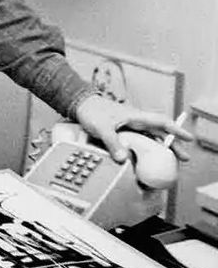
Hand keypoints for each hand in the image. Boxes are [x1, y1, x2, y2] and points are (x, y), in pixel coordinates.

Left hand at [75, 95, 192, 162]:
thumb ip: (112, 142)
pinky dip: (147, 150)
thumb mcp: (102, 127)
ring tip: (170, 163)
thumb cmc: (92, 110)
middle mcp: (136, 121)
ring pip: (151, 138)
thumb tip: (123, 159)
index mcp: (135, 116)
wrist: (80, 104)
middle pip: (159, 132)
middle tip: (184, 158)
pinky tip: (148, 161)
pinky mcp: (123, 132)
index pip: (160, 121)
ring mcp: (130, 127)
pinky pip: (140, 142)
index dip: (175, 129)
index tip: (188, 138)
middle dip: (173, 143)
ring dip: (161, 148)